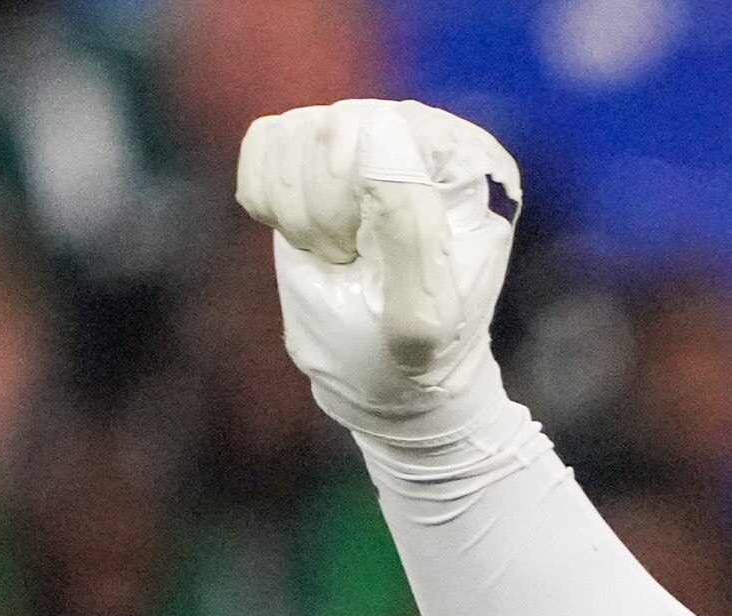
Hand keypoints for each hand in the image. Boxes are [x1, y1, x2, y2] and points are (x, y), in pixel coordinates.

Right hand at [234, 98, 522, 438]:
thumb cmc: (418, 352)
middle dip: (324, 214)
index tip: (372, 253)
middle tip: (351, 262)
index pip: (389, 136)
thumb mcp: (423, 315)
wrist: (383, 370)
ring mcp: (360, 130)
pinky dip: (267, 198)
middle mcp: (419, 131)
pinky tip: (305, 233)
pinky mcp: (307, 145)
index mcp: (469, 164)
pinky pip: (262, 141)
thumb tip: (380, 131)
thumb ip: (411, 229)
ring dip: (296, 213)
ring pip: (291, 134)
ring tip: (336, 252)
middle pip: (333, 129)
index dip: (359, 202)